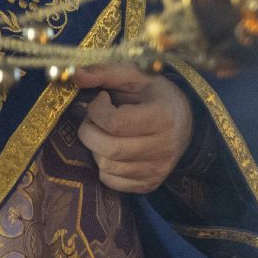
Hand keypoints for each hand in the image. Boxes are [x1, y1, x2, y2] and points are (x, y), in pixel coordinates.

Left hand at [73, 62, 193, 193]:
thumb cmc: (154, 94)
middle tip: (94, 119)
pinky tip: (111, 149)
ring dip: (95, 148)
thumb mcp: (134, 75)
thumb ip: (104, 72)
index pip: (115, 123)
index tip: (101, 99)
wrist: (186, 121)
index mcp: (161, 117)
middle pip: (109, 149)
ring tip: (104, 132)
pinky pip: (112, 182)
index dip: (97, 110)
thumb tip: (72, 74)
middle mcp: (163, 148)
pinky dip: (103, 166)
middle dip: (89, 132)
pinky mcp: (150, 184)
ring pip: (107, 167)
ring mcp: (157, 170)